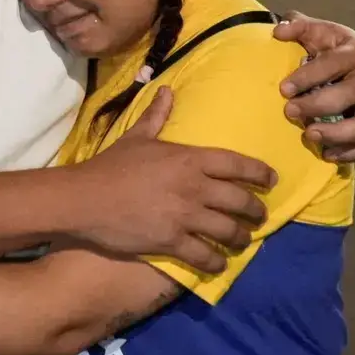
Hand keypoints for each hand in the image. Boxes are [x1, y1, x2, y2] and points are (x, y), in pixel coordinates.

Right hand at [67, 88, 275, 273]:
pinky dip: (215, 262)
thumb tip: (167, 90)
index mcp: (189, 158)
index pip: (238, 164)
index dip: (260, 173)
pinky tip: (218, 264)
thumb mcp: (137, 137)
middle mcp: (194, 187)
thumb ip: (157, 116)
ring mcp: (184, 216)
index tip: (271, 180)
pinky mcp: (171, 241)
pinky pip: (204, 256)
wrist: (84, 198)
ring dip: (240, 239)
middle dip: (256, 212)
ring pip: (228, 231)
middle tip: (260, 218)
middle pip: (240, 201)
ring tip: (242, 242)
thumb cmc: (111, 166)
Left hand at [273, 13, 354, 163]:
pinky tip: (328, 154)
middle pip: (348, 95)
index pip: (333, 64)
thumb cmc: (329, 49)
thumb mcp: (316, 33)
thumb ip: (298, 27)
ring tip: (309, 136)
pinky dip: (352, 152)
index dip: (308, 77)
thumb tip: (279, 32)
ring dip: (337, 134)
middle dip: (316, 105)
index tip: (283, 89)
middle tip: (289, 112)